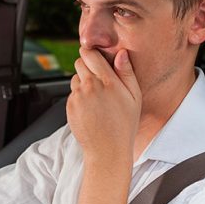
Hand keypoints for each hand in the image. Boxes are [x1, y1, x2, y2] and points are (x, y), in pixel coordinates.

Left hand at [66, 48, 141, 163]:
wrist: (107, 150)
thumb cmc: (124, 125)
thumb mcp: (135, 98)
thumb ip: (127, 73)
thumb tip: (121, 53)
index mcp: (107, 81)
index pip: (90, 54)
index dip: (91, 53)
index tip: (95, 57)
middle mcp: (90, 87)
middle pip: (79, 62)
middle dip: (87, 66)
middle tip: (98, 79)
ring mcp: (78, 97)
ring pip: (75, 78)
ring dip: (83, 82)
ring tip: (97, 98)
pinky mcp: (69, 106)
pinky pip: (72, 93)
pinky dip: (79, 97)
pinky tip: (91, 109)